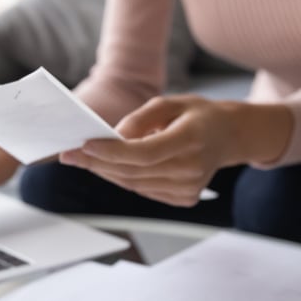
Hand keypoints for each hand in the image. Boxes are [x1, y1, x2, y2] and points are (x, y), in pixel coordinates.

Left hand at [60, 96, 292, 206]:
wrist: (230, 137)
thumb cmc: (198, 116)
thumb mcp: (172, 102)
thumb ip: (141, 118)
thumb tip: (114, 137)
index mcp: (191, 139)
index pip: (144, 153)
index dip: (111, 152)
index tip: (84, 145)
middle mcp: (192, 168)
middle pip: (134, 171)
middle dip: (97, 163)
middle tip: (70, 155)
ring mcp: (190, 187)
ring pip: (135, 184)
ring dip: (107, 172)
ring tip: (86, 159)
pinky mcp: (186, 198)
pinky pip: (145, 190)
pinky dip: (125, 179)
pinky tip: (115, 167)